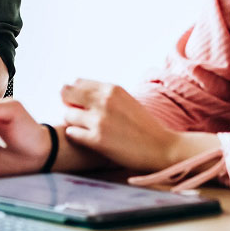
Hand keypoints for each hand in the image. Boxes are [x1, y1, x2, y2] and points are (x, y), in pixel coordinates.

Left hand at [61, 79, 179, 172]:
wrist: (162, 148)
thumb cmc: (143, 125)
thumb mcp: (125, 100)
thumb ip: (104, 94)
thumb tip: (76, 89)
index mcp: (112, 89)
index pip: (77, 82)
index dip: (74, 93)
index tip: (78, 102)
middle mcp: (104, 101)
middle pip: (67, 93)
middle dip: (68, 103)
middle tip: (75, 114)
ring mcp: (99, 120)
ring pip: (68, 114)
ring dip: (73, 122)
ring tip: (84, 128)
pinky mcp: (97, 140)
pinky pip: (72, 133)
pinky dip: (76, 135)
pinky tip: (86, 138)